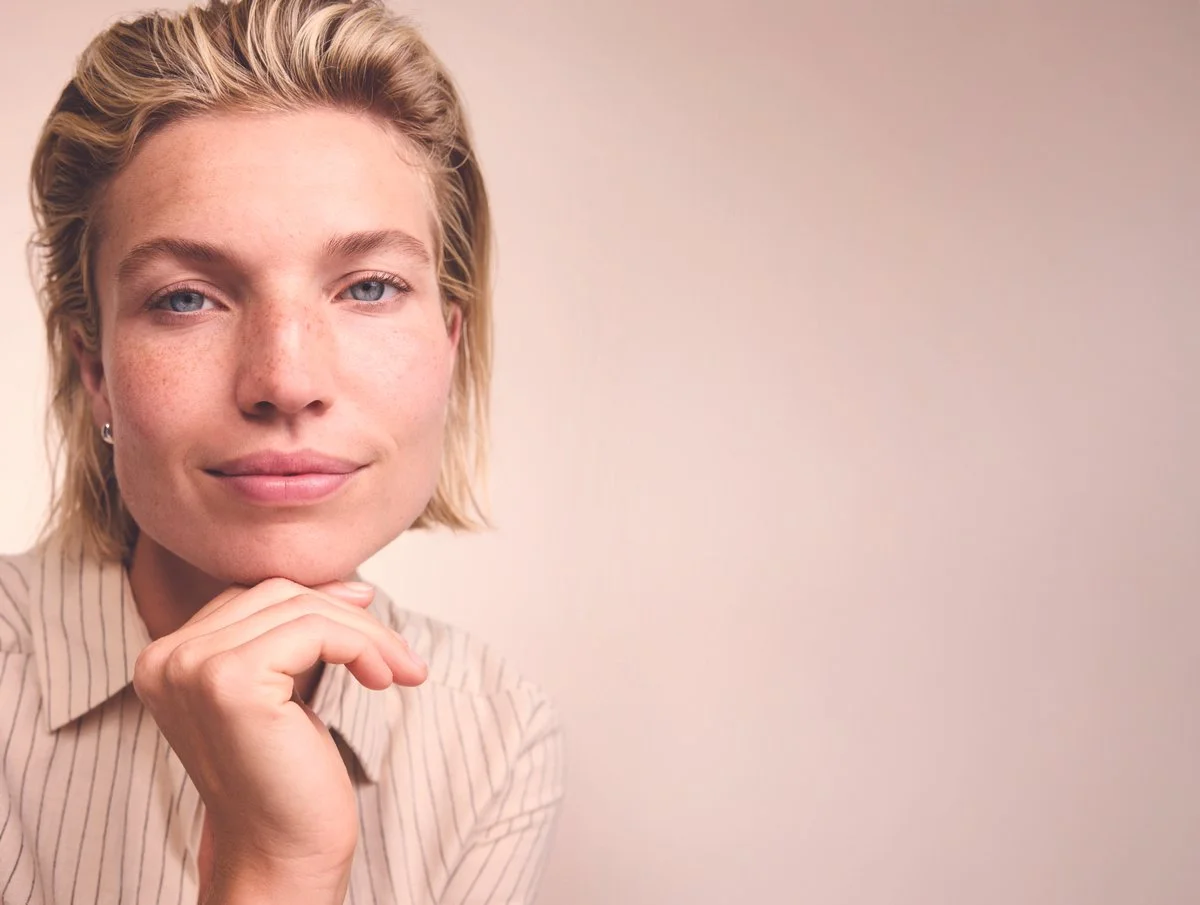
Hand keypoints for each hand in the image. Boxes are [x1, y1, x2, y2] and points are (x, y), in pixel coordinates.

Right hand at [131, 577, 426, 902]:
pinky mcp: (231, 680)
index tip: (368, 614)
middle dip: (350, 617)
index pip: (252, 595)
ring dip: (367, 634)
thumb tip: (351, 584)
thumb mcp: (283, 689)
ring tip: (400, 671)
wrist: (281, 854)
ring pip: (303, 608)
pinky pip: (317, 630)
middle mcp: (164, 658)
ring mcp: (192, 667)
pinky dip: (364, 647)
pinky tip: (384, 680)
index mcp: (164, 658)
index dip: (318, 600)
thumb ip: (292, 634)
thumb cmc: (286, 778)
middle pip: (277, 594)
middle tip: (399, 655)